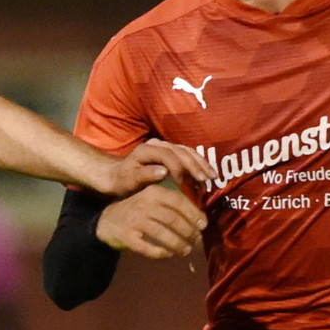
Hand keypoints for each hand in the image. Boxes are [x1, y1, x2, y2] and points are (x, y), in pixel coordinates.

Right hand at [95, 184, 206, 259]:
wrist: (106, 222)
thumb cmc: (137, 211)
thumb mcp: (152, 199)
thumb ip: (172, 204)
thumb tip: (200, 218)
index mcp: (153, 192)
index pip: (179, 202)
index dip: (194, 214)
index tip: (203, 225)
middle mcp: (144, 204)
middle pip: (172, 219)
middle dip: (188, 232)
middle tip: (196, 241)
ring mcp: (134, 221)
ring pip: (162, 234)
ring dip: (178, 244)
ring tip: (186, 251)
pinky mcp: (127, 237)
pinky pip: (148, 248)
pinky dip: (160, 253)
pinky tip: (168, 255)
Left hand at [98, 139, 216, 199]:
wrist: (116, 176)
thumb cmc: (122, 181)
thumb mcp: (129, 181)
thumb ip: (145, 175)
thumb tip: (164, 172)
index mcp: (147, 150)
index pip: (169, 156)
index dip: (180, 169)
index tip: (186, 185)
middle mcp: (157, 144)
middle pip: (181, 152)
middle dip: (196, 166)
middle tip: (207, 180)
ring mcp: (164, 146)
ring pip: (187, 151)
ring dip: (201, 163)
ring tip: (212, 177)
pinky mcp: (170, 151)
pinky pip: (188, 154)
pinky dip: (199, 163)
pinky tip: (207, 173)